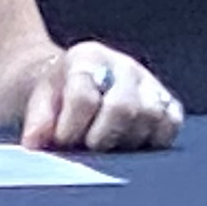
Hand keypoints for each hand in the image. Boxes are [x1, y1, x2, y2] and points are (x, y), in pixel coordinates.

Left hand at [19, 41, 181, 152]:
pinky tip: (132, 143)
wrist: (75, 86)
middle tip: (88, 147)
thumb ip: (37, 120)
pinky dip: (155, 139)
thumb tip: (35, 142)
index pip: (84, 97)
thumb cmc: (57, 95)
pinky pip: (171, 123)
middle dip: (102, 137)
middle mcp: (123, 66)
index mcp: (88, 57)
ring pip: (150, 117)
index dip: (70, 128)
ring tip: (107, 146)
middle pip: (123, 108)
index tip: (61, 142)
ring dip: (127, 141)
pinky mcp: (167, 101)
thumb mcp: (38, 101)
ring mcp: (149, 82)